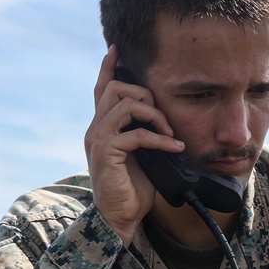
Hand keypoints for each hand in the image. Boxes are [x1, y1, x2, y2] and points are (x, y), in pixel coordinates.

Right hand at [84, 46, 184, 244]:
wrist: (119, 219)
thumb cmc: (132, 191)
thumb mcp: (141, 156)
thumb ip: (143, 134)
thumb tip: (162, 120)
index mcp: (102, 127)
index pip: (101, 88)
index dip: (108, 67)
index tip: (117, 49)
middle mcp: (95, 129)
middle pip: (115, 89)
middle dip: (145, 95)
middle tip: (164, 118)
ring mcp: (98, 139)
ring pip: (125, 105)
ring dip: (154, 115)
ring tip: (169, 133)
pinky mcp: (106, 153)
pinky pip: (136, 133)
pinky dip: (159, 139)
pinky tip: (174, 147)